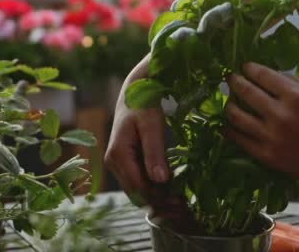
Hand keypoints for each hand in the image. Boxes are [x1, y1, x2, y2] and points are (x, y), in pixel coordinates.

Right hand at [105, 55, 191, 222]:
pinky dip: (154, 188)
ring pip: (137, 190)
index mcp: (118, 154)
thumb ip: (155, 152)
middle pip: (136, 193)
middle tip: (185, 208)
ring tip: (181, 202)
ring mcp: (117, 163)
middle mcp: (113, 162)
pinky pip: (138, 181)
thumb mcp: (151, 125)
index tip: (181, 203)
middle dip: (159, 203)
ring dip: (157, 198)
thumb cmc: (143, 103)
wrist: (135, 89)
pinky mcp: (125, 161)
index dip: (159, 199)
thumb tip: (160, 181)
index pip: (138, 187)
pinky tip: (172, 190)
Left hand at [224, 62, 298, 191]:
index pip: (263, 75)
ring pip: (235, 115)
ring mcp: (270, 136)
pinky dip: (228, 130)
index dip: (249, 69)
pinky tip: (225, 125)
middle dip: (234, 82)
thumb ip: (291, 80)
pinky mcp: (263, 153)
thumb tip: (265, 72)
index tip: (243, 67)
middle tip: (230, 79)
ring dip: (228, 105)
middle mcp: (280, 114)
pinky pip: (237, 138)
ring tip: (229, 102)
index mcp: (296, 97)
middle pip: (246, 92)